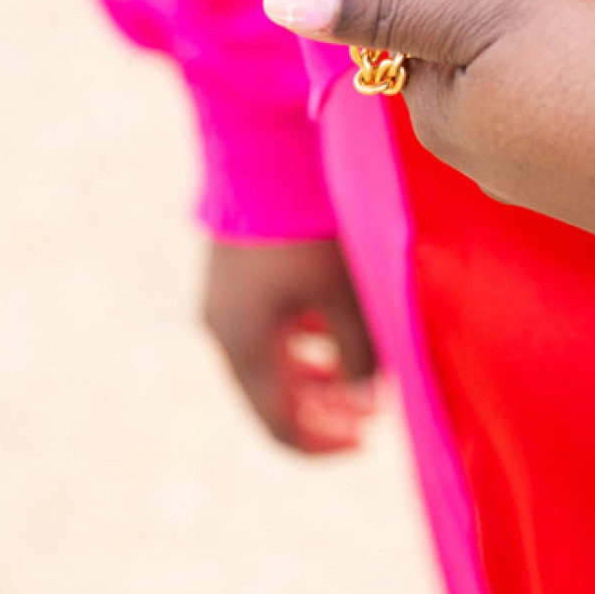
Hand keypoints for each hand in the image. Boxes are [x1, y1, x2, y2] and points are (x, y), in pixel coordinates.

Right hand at [201, 238, 377, 452]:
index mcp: (244, 345)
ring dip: (315, 378)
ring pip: (269, 365)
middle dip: (325, 412)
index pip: (281, 425)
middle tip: (372, 412)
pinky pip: (264, 332)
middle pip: (272, 399)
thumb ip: (360, 351)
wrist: (261, 149)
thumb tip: (369, 397)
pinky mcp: (231, 278)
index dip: (324, 443)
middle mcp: (223, 331)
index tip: (368, 440)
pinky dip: (301, 345)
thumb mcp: (345, 290)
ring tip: (361, 376)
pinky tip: (335, 331)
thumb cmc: (308, 224)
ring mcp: (222, 303)